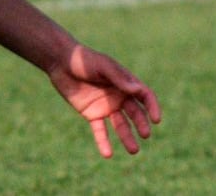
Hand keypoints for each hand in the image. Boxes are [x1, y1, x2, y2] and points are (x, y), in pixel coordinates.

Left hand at [46, 43, 160, 156]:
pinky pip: (100, 130)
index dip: (152, 107)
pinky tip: (107, 154)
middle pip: (135, 113)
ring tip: (134, 151)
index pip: (144, 96)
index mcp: (125, 83)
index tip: (156, 119)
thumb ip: (118, 78)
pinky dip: (103, 142)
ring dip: (127, 137)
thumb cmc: (83, 60)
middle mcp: (118, 97)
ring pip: (121, 125)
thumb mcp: (102, 66)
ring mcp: (106, 106)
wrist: (60, 62)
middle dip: (141, 124)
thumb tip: (137, 90)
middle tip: (145, 134)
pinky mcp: (91, 114)